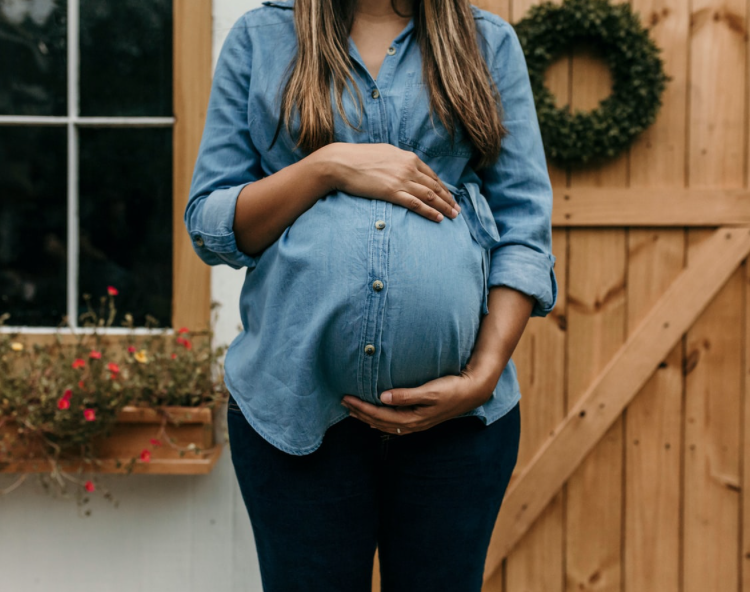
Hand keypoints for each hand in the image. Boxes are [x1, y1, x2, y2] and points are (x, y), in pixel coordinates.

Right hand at [319, 142, 460, 222]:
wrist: (341, 162)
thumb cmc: (359, 158)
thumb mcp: (385, 153)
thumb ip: (399, 161)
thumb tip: (405, 166)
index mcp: (408, 158)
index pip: (432, 176)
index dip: (443, 188)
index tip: (450, 197)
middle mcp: (408, 168)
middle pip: (435, 187)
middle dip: (448, 199)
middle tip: (457, 210)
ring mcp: (401, 180)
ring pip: (429, 196)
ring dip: (443, 207)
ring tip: (452, 216)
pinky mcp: (392, 192)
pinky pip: (416, 204)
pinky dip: (429, 211)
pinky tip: (438, 218)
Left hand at [340, 366, 494, 435]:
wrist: (472, 392)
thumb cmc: (452, 389)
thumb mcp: (430, 391)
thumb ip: (406, 395)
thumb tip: (382, 397)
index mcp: (412, 418)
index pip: (379, 415)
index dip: (361, 408)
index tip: (346, 398)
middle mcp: (412, 424)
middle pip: (379, 422)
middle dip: (360, 413)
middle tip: (343, 402)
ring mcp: (416, 423)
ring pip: (385, 424)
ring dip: (367, 417)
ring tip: (353, 410)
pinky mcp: (420, 418)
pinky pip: (394, 423)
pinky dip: (380, 419)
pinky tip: (376, 415)